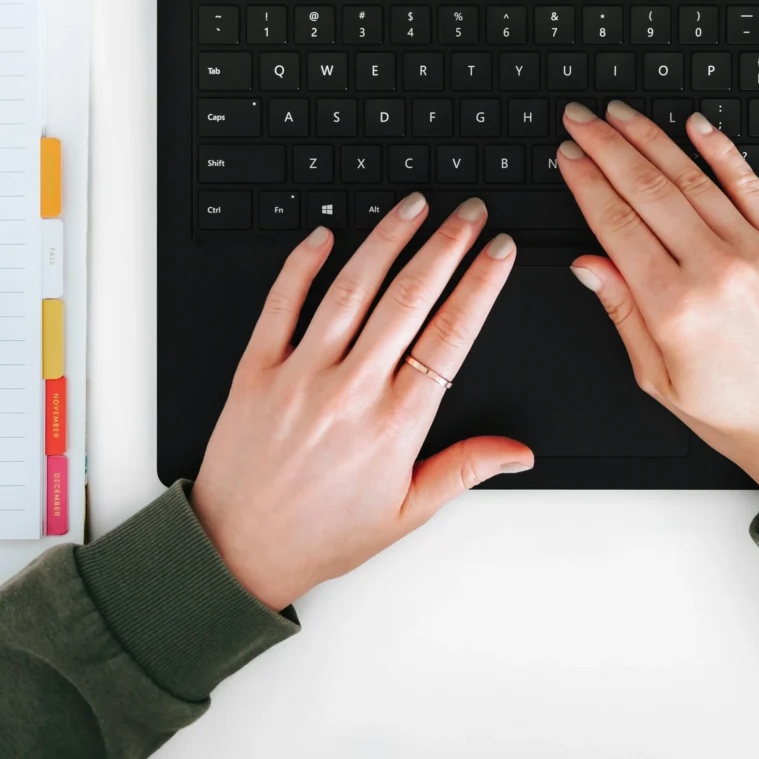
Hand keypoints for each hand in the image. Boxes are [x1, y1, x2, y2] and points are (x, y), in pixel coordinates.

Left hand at [192, 195, 530, 608]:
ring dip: (387, 239)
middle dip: (446, 246)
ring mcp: (300, 375)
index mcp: (395, 424)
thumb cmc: (322, 535)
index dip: (481, 285)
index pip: (451, 336)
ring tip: (415, 206)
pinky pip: (281, 304)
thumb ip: (465, 469)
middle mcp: (350, 391)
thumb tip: (520, 452)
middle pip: (409, 298)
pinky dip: (303, 264)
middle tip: (469, 213)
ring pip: (352, 289)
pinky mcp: (255, 371)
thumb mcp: (406, 511)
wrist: (238, 552)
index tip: (499, 252)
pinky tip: (325, 235)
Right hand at [558, 101, 758, 523]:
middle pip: (647, 190)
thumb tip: (589, 264)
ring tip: (621, 115)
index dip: (586, 183)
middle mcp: (716, 272)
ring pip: (693, 179)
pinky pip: (750, 185)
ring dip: (651, 139)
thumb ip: (623, 314)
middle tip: (581, 119)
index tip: (568, 156)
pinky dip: (721, 151)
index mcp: (675, 309)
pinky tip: (695, 125)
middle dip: (607, 147)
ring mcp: (758, 253)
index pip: (616, 225)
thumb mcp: (661, 380)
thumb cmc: (742, 417)